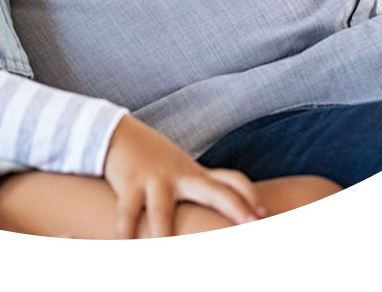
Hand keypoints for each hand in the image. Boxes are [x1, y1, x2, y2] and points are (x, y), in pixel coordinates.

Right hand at [102, 116, 263, 237]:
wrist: (118, 133)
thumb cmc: (153, 160)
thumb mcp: (181, 171)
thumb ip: (202, 188)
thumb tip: (228, 213)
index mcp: (195, 175)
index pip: (232, 181)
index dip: (250, 196)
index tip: (263, 214)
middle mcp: (180, 176)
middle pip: (214, 192)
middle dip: (234, 208)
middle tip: (253, 225)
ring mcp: (155, 179)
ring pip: (161, 211)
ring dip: (163, 233)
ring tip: (166, 249)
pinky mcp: (130, 183)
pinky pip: (127, 211)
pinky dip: (125, 230)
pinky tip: (125, 244)